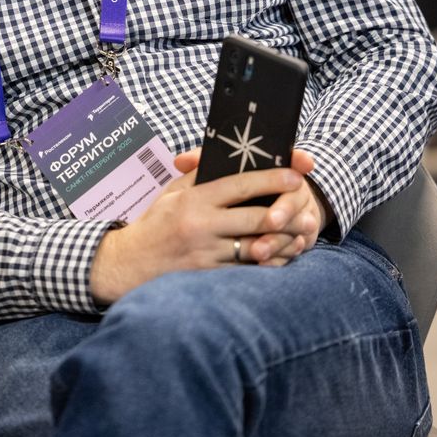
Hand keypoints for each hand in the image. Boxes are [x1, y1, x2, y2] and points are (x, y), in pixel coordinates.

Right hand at [89, 148, 327, 305]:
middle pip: (256, 218)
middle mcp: (202, 225)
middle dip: (287, 213)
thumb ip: (199, 178)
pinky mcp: (209, 277)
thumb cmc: (154, 224)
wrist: (128, 264)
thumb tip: (226, 159)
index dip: (272, 179)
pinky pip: (247, 271)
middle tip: (308, 208)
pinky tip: (282, 258)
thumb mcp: (172, 194)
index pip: (240, 185)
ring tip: (303, 234)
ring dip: (284, 241)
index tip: (295, 175)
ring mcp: (206, 254)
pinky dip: (267, 264)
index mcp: (194, 200)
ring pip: (256, 248)